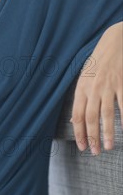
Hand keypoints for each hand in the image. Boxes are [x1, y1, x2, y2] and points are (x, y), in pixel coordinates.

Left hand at [71, 22, 122, 154]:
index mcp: (81, 87)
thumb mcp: (85, 77)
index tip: (81, 146)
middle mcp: (93, 87)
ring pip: (107, 115)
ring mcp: (108, 86)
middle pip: (91, 118)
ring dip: (107, 134)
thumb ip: (82, 97)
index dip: (79, 132)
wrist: (116, 41)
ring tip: (108, 147)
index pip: (77, 115)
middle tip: (95, 152)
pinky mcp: (122, 83)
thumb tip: (76, 119)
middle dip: (92, 137)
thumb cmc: (99, 61)